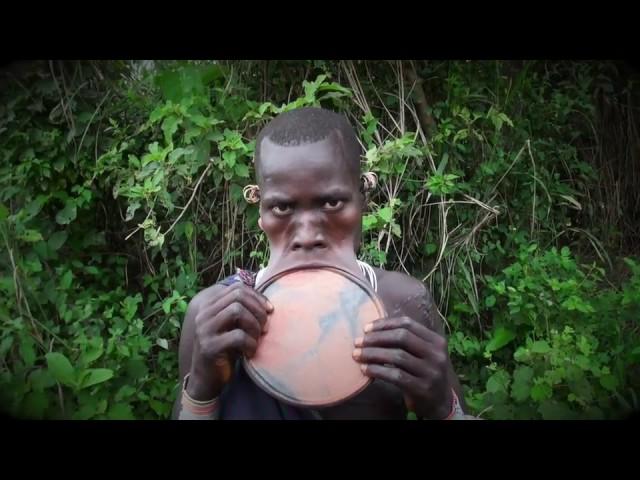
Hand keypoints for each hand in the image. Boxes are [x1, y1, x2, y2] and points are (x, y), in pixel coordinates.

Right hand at [188, 282, 272, 399]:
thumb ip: (242, 311)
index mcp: (209, 306)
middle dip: (257, 310)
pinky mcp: (209, 347)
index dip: (257, 297)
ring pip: (237, 311)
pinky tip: (250, 353)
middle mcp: (204, 314)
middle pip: (238, 296)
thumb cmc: (226, 350)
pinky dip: (250, 343)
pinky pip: (238, 335)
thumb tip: (267, 302)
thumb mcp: (233, 326)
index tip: (269, 310)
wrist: (207, 380)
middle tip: (264, 327)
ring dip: (254, 325)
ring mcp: (204, 329)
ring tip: (257, 339)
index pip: (237, 288)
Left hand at [353, 316, 452, 418]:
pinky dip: (377, 370)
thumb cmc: (424, 373)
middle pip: (402, 337)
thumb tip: (372, 329)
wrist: (440, 402)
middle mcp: (436, 354)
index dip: (384, 324)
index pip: (408, 324)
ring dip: (372, 354)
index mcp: (436, 341)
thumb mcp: (423, 353)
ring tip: (357, 355)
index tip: (366, 328)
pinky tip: (365, 369)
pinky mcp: (422, 388)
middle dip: (376, 338)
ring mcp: (431, 372)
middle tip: (358, 342)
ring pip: (397, 356)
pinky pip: (395, 375)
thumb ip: (407, 341)